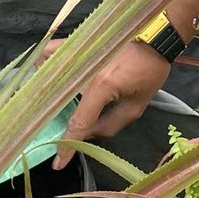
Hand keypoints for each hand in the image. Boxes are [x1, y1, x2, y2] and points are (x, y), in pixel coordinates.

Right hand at [52, 42, 170, 168]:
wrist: (154, 33)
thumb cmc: (150, 70)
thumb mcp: (137, 104)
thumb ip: (112, 124)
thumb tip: (89, 135)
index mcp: (100, 88)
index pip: (78, 123)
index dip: (68, 146)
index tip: (58, 164)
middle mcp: (82, 71)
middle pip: (58, 102)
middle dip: (54, 119)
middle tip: (54, 130)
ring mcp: (76, 54)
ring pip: (47, 75)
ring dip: (46, 90)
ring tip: (47, 102)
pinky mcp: (76, 43)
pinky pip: (51, 51)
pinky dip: (45, 62)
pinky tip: (45, 72)